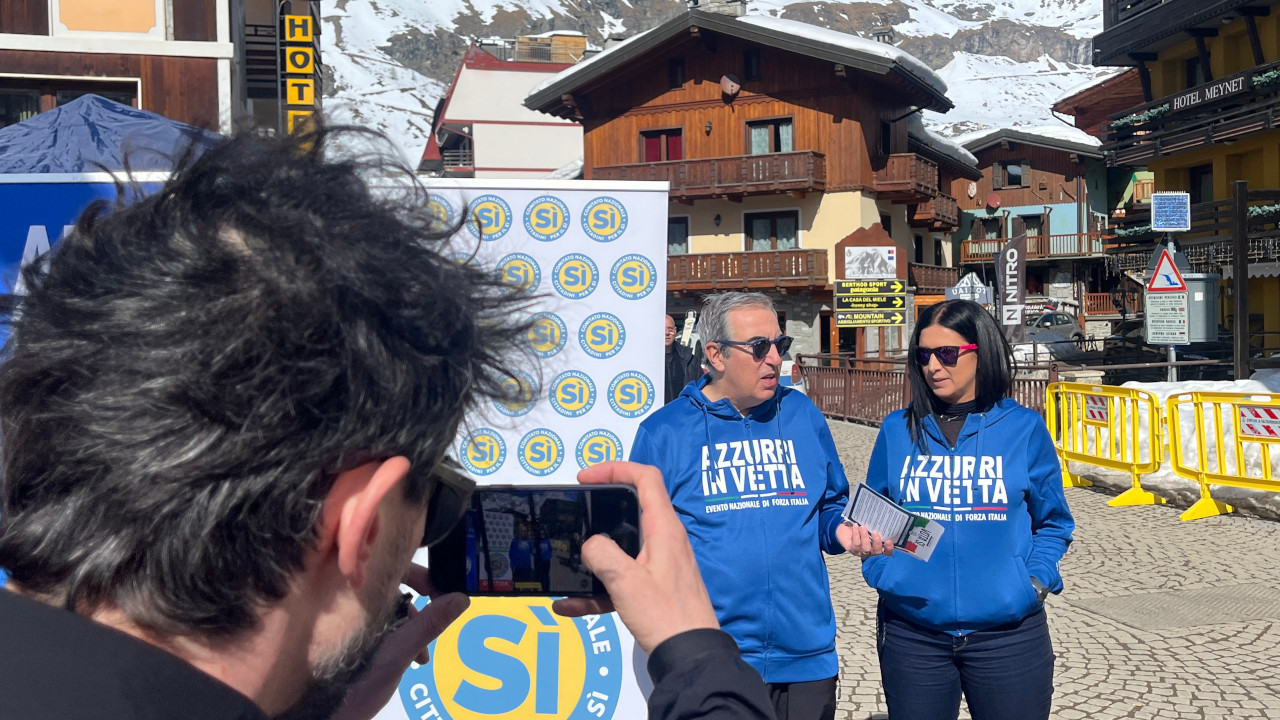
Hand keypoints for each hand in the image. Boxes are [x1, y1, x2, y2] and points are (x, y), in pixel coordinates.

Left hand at [334, 564, 469, 719]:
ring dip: (408, 625)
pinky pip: (374, 624)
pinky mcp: (343, 636)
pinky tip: (408, 658)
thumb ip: (429, 624)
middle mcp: (344, 602)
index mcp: (352, 596)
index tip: (436, 588)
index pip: (386, 564)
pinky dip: (394, 636)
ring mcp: (342, 620)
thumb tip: (461, 598)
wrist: (316, 716)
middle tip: (436, 616)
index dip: (415, 572)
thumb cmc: (353, 681)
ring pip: (383, 607)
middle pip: (387, 586)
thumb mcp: (398, 652)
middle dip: (416, 602)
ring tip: (420, 653)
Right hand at [552, 461, 719, 653]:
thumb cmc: (667, 616)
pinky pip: (620, 580)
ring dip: (594, 555)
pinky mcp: (654, 589)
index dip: (615, 468)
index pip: (646, 477)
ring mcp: (660, 565)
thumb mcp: (625, 581)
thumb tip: (590, 544)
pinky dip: (597, 589)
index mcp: (664, 529)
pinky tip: (569, 605)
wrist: (690, 657)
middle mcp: (665, 541)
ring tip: (567, 562)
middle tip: (577, 510)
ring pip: (622, 548)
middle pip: (632, 508)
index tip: (586, 478)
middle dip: (601, 508)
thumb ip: (601, 554)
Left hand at [837, 521, 894, 558]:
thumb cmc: (861, 526)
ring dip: (865, 537)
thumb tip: (880, 514)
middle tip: (875, 532)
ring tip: (863, 527)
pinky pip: (855, 544)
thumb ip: (875, 523)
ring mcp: (861, 551)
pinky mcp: (852, 549)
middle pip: (877, 551)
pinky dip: (856, 534)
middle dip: (877, 542)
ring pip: (865, 548)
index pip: (887, 551)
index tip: (889, 540)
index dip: (889, 548)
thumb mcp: (869, 524)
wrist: (846, 528)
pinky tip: (856, 526)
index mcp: (878, 545)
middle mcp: (871, 550)